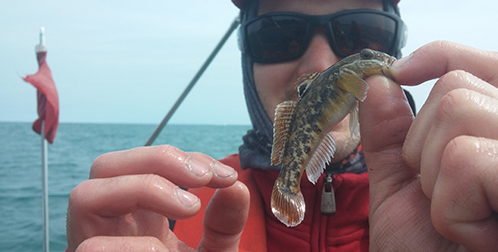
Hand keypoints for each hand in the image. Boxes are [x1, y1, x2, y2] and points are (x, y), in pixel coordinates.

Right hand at [66, 145, 248, 251]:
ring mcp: (95, 245)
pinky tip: (165, 250)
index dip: (183, 159)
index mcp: (139, 215)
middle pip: (105, 166)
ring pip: (84, 195)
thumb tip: (236, 186)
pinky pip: (91, 248)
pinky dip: (135, 245)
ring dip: (143, 188)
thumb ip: (224, 223)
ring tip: (189, 206)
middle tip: (202, 178)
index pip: (144, 165)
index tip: (225, 177)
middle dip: (156, 160)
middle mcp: (111, 226)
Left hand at [359, 41, 497, 250]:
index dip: (443, 56)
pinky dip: (451, 207)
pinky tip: (473, 235)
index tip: (403, 69)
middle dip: (422, 148)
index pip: (482, 65)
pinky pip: (467, 161)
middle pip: (457, 92)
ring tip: (458, 217)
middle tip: (440, 194)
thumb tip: (378, 83)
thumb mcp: (402, 186)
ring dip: (435, 177)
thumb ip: (389, 135)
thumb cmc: (425, 251)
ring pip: (460, 115)